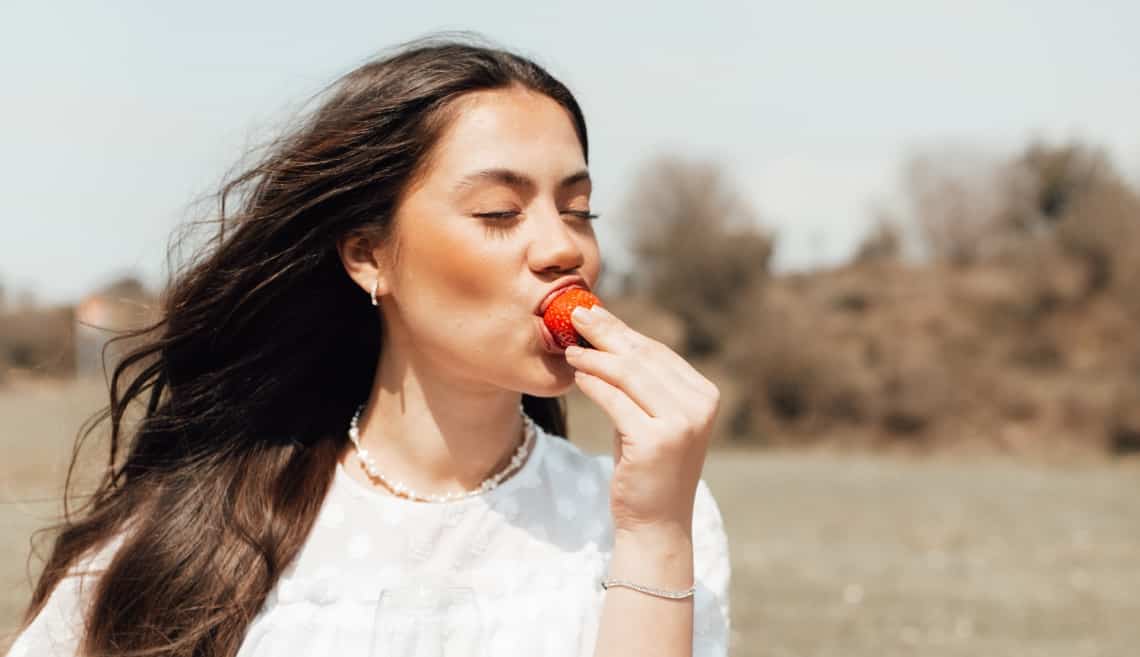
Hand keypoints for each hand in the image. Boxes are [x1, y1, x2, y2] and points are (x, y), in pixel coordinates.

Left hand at [563, 304, 719, 534]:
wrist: (655, 522)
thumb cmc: (646, 467)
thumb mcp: (648, 417)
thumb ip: (640, 381)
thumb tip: (606, 332)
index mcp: (705, 395)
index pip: (657, 352)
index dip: (621, 330)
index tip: (593, 314)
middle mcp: (700, 406)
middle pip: (642, 358)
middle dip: (605, 333)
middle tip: (575, 315)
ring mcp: (681, 424)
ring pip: (628, 374)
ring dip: (594, 357)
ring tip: (569, 348)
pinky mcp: (656, 441)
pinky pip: (615, 401)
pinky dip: (593, 384)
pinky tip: (577, 376)